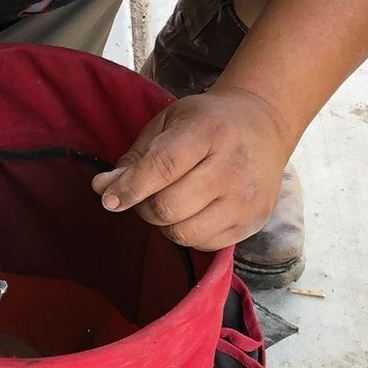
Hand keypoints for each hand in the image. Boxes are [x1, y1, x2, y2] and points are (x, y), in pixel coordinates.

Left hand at [91, 89, 293, 249]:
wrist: (265, 127)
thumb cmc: (208, 123)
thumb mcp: (168, 124)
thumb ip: (135, 158)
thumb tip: (103, 189)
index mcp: (209, 132)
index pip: (163, 168)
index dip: (130, 188)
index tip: (110, 199)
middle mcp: (233, 167)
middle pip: (168, 208)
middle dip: (144, 206)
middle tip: (147, 193)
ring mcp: (246, 199)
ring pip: (183, 233)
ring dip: (165, 224)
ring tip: (171, 202)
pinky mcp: (253, 222)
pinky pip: (203, 245)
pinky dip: (188, 234)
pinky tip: (194, 211)